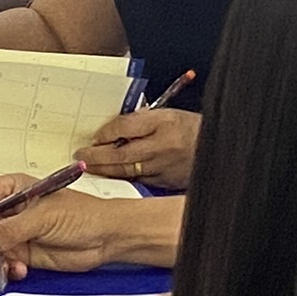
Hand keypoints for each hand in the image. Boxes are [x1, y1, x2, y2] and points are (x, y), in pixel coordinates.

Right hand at [0, 177, 135, 276]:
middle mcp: (9, 211)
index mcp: (11, 189)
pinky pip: (0, 263)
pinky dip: (2, 269)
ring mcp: (14, 234)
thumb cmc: (83, 215)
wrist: (106, 239)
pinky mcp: (22, 254)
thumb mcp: (43, 217)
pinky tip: (17, 270)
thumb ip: (11, 229)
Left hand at [80, 106, 200, 192]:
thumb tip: (114, 129)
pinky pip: (138, 180)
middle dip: (97, 156)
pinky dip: (122, 178)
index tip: (94, 137)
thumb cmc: (191, 128)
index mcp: (163, 122)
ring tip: (88, 168)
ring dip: (105, 170)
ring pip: (127, 170)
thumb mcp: (167, 114)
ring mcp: (164, 167)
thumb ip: (141, 119)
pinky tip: (109, 177)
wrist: (216, 147)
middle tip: (80, 156)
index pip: (127, 126)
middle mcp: (163, 145)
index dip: (106, 133)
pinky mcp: (166, 182)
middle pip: (122, 153)